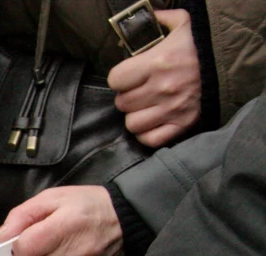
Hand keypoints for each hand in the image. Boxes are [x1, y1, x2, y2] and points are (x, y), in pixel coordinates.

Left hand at [0, 186, 123, 255]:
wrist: (128, 220)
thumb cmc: (88, 206)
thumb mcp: (53, 198)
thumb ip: (22, 216)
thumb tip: (0, 238)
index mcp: (66, 226)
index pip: (22, 248)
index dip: (17, 242)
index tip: (26, 235)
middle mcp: (75, 254)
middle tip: (39, 243)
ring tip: (54, 250)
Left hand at [108, 9, 200, 146]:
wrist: (235, 61)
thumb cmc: (204, 43)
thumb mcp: (182, 23)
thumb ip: (158, 21)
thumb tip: (137, 24)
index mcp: (156, 63)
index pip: (116, 80)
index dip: (119, 78)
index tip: (127, 76)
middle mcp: (162, 88)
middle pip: (122, 103)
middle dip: (128, 96)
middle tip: (139, 91)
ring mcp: (172, 109)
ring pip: (132, 123)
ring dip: (136, 116)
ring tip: (145, 106)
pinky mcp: (183, 124)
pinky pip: (151, 139)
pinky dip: (147, 134)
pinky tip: (152, 122)